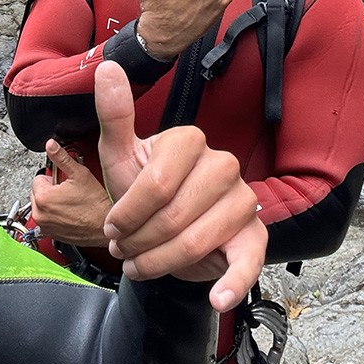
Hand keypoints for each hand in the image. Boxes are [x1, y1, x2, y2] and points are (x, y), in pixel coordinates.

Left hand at [30, 142, 112, 245]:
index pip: (38, 178)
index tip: (64, 182)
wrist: (105, 228)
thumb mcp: (79, 174)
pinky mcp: (49, 234)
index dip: (53, 177)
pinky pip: (45, 219)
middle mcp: (39, 214)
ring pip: (40, 206)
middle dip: (50, 190)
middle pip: (37, 192)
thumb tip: (51, 145)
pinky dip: (53, 216)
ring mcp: (43, 226)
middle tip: (68, 192)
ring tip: (69, 203)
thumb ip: (62, 157)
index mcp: (43, 198)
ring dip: (51, 203)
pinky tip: (68, 214)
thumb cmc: (96, 204)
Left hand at [95, 61, 265, 311]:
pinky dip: (231, 283)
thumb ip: (114, 114)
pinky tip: (215, 296)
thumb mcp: (119, 155)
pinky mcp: (256, 234)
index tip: (112, 227)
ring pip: (198, 242)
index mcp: (189, 140)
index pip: (155, 183)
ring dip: (160, 264)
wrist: (165, 228)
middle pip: (173, 216)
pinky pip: (249, 261)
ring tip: (142, 265)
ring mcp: (243, 199)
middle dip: (139, 243)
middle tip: (125, 250)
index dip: (127, 213)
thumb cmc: (141, 190)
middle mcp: (223, 163)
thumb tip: (107, 67)